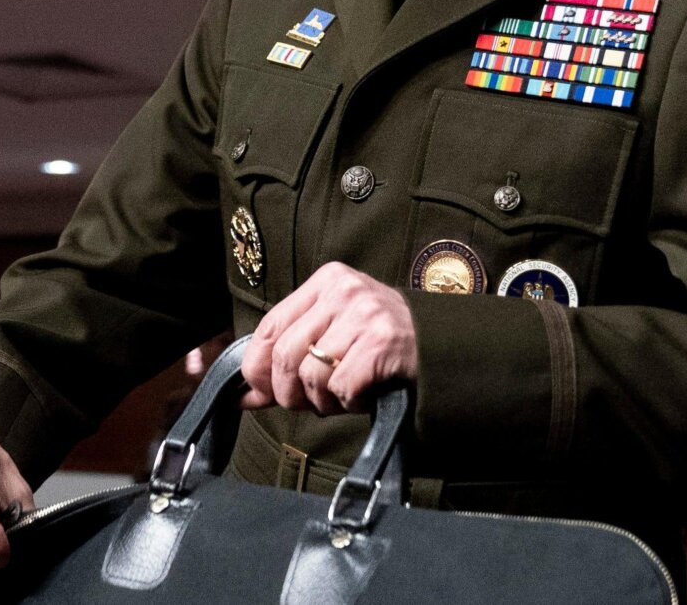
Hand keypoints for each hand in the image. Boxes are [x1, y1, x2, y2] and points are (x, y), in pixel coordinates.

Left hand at [240, 262, 416, 414]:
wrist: (441, 344)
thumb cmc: (379, 341)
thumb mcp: (334, 332)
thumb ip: (290, 356)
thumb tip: (244, 395)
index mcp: (326, 281)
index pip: (269, 325)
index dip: (256, 366)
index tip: (259, 391)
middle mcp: (344, 291)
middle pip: (285, 354)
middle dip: (286, 392)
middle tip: (303, 404)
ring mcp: (364, 314)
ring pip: (311, 375)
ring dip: (321, 401)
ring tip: (339, 397)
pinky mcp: (381, 342)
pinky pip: (341, 386)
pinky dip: (347, 402)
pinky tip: (361, 395)